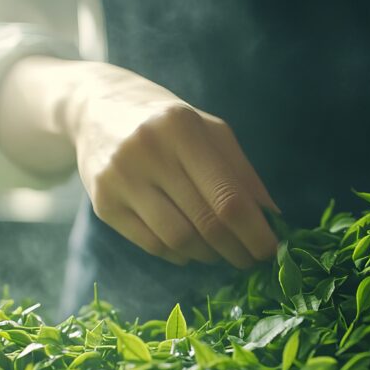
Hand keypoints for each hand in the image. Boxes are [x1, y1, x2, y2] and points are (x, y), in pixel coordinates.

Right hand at [0, 58, 278, 267]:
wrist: (95, 109)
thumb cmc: (167, 122)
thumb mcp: (210, 131)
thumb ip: (242, 173)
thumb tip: (274, 218)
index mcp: (182, 129)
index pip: (227, 197)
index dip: (254, 232)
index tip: (272, 251)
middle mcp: (148, 152)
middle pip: (204, 223)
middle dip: (236, 249)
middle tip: (251, 260)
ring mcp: (120, 180)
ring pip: (178, 240)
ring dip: (208, 255)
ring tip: (220, 251)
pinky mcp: (103, 204)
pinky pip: (151, 245)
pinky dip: (179, 254)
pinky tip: (191, 248)